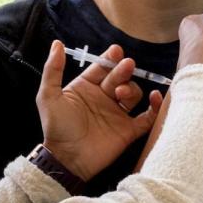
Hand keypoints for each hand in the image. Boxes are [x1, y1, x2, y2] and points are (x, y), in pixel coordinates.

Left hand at [37, 41, 161, 180]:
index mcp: (86, 87)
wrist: (66, 159)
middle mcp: (104, 98)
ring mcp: (117, 114)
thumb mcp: (48, 96)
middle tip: (126, 65)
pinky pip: (147, 116)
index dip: (109, 59)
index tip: (116, 52)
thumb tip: (57, 44)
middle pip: (119, 78)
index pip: (102, 68)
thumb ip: (53, 70)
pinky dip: (154, 107)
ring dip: (131, 88)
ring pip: (133, 93)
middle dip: (123, 70)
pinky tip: (154, 97)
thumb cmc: (56, 127)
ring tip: (120, 93)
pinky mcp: (128, 130)